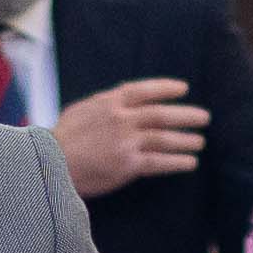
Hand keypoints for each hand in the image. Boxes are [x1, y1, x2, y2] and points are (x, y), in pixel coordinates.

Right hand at [51, 78, 208, 195]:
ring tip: (200, 142)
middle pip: (162, 114)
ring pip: (165, 138)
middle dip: (186, 115)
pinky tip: (190, 162)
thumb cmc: (60, 138)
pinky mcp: (127, 165)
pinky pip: (159, 162)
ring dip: (186, 139)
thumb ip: (104, 105)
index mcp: (109, 102)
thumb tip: (120, 102)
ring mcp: (126, 142)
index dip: (166, 88)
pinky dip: (177, 162)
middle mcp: (121, 119)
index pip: (144, 90)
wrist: (48, 163)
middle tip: (204, 118)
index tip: (183, 89)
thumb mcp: (81, 110)